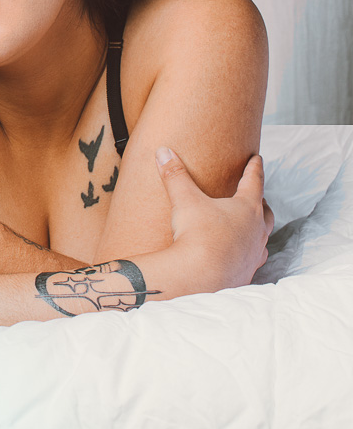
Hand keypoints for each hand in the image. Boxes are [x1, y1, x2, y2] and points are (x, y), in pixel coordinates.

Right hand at [155, 147, 273, 290]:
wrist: (200, 277)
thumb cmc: (198, 235)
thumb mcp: (185, 200)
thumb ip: (175, 175)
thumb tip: (163, 152)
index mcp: (247, 208)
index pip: (254, 181)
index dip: (255, 168)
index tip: (257, 159)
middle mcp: (257, 230)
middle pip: (265, 211)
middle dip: (261, 201)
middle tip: (256, 195)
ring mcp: (254, 253)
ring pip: (263, 236)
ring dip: (259, 229)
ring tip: (252, 226)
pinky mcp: (246, 273)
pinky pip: (254, 260)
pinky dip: (250, 253)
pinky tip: (243, 255)